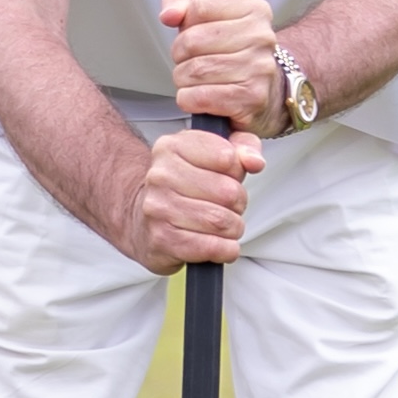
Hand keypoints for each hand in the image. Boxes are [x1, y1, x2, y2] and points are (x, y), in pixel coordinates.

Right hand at [128, 123, 262, 274]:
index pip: (227, 157)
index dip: (238, 172)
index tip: (229, 178)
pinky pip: (210, 247)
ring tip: (224, 226)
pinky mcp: (161, 238)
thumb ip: (243, 147)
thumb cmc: (183, 189)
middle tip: (229, 207)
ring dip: (233, 229)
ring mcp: (158, 208)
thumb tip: (255, 161)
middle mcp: (161, 175)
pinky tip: (221, 245)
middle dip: (238, 204)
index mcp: (172, 147)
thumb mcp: (213, 155)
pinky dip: (225, 250)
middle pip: (228, 192)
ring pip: (220, 221)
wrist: (142, 221)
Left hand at [161, 0, 281, 139]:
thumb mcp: (207, 18)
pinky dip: (189, 99)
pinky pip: (200, 97)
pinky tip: (200, 97)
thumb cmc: (232, 54)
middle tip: (192, 61)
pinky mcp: (251, 98)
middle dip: (181, 55)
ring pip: (195, 71)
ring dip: (184, 80)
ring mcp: (258, 68)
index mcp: (252, 10)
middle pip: (192, 40)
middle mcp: (260, 36)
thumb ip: (182, 2)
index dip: (187, 23)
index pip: (201, 6)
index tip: (195, 32)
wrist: (266, 93)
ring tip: (197, 80)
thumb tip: (169, 14)